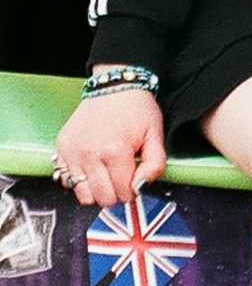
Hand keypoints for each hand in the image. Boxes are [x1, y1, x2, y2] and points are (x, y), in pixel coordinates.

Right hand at [54, 90, 165, 208]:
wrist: (114, 86)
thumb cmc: (135, 108)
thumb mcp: (155, 134)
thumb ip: (154, 165)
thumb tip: (140, 188)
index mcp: (116, 151)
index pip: (124, 193)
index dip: (133, 188)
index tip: (134, 177)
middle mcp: (91, 154)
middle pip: (104, 199)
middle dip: (116, 192)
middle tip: (121, 175)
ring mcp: (73, 152)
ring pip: (83, 196)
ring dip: (97, 190)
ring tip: (105, 172)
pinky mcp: (61, 149)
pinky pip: (66, 181)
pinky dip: (79, 180)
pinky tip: (91, 166)